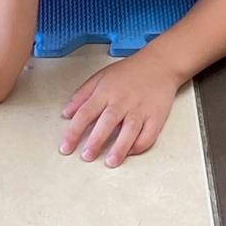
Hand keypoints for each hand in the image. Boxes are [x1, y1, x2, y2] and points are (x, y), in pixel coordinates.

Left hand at [59, 51, 180, 167]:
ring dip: (120, 147)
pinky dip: (140, 145)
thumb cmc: (128, 71)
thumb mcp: (101, 76)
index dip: (74, 131)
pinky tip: (131, 152)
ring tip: (111, 162)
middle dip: (96, 141)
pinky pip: (149, 134)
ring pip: (129, 130)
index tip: (65, 147)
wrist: (159, 63)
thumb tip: (66, 114)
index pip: (85, 113)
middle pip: (107, 122)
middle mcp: (122, 100)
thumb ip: (82, 95)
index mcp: (106, 91)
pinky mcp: (156, 115)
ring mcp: (140, 108)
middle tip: (86, 156)